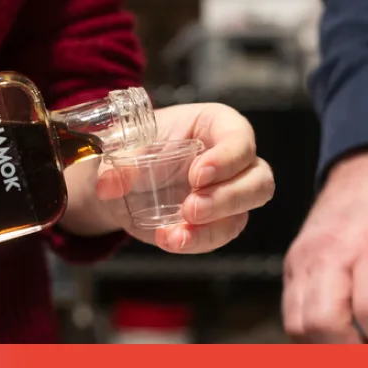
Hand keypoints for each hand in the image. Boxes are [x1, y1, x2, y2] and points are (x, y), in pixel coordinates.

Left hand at [130, 103, 273, 252]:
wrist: (124, 178)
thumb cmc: (137, 147)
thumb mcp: (124, 145)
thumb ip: (119, 161)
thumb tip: (110, 183)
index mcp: (216, 125)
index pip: (239, 138)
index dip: (226, 158)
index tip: (197, 175)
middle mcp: (233, 160)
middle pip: (258, 181)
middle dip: (227, 198)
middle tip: (190, 208)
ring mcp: (230, 193)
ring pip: (243, 214)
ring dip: (212, 228)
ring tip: (177, 234)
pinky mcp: (218, 221)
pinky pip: (219, 236)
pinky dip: (196, 241)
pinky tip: (171, 240)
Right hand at [286, 150, 367, 342]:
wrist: (365, 162)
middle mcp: (331, 249)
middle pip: (322, 322)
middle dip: (353, 350)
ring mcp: (305, 257)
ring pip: (299, 325)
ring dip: (330, 347)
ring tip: (360, 342)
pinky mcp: (293, 265)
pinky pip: (292, 314)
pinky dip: (315, 335)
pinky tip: (342, 333)